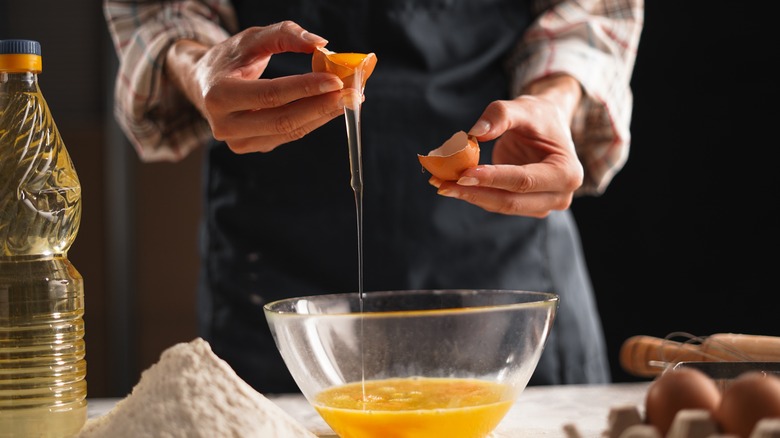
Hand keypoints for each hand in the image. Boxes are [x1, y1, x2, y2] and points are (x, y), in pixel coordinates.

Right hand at [164, 21, 346, 153]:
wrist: (202, 83)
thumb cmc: (228, 58)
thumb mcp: (251, 38)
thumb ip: (284, 35)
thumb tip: (320, 44)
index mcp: (218, 96)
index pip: (270, 95)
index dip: (305, 88)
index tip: (336, 80)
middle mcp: (224, 125)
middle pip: (282, 120)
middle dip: (321, 106)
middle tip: (351, 94)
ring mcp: (238, 142)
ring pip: (289, 132)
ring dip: (322, 116)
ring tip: (348, 100)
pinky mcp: (252, 147)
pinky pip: (288, 135)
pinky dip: (312, 121)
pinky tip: (330, 107)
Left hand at [429, 75, 583, 217]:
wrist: (547, 126)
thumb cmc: (538, 116)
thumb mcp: (522, 107)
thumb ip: (500, 116)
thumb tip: (473, 135)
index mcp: (567, 173)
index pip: (523, 180)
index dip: (492, 177)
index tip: (463, 173)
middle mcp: (560, 196)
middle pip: (510, 200)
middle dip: (473, 192)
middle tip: (440, 182)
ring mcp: (543, 206)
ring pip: (500, 206)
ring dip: (468, 195)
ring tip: (438, 181)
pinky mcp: (526, 207)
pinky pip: (496, 203)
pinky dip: (472, 194)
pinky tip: (449, 183)